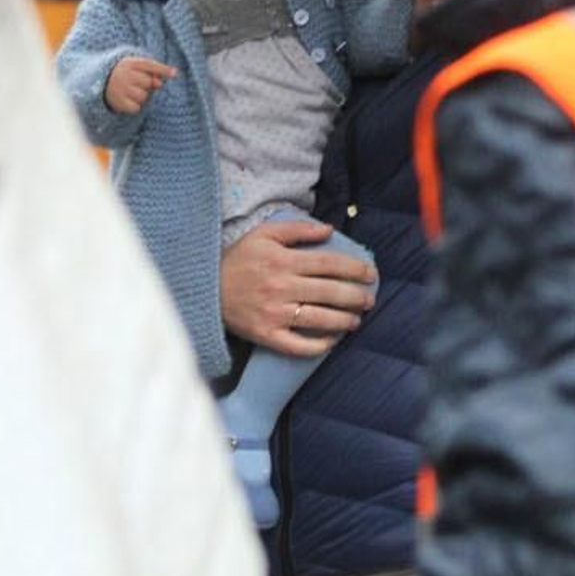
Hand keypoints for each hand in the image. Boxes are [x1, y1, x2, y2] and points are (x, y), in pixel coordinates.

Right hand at [105, 55, 176, 114]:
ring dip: (141, 97)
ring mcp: (120, 89)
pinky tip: (128, 100)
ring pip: (144, 96)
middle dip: (148, 85)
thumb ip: (154, 70)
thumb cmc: (127, 75)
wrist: (101, 83)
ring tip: (131, 92)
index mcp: (130, 63)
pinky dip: (135, 106)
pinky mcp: (118, 102)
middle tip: (138, 84)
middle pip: (149, 83)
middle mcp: (124, 74)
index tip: (175, 73)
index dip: (163, 70)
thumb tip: (169, 77)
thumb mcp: (137, 67)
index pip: (149, 65)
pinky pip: (136, 108)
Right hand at [220, 217, 376, 354]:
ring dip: (344, 320)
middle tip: (369, 299)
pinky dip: (319, 345)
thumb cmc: (237, 259)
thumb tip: (329, 229)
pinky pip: (299, 345)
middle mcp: (282, 288)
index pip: (329, 264)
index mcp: (283, 261)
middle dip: (356, 296)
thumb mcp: (263, 235)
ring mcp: (275, 314)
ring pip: (320, 319)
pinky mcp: (267, 335)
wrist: (204, 289)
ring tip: (357, 319)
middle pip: (330, 292)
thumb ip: (297, 230)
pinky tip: (332, 340)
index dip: (354, 269)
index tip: (370, 273)